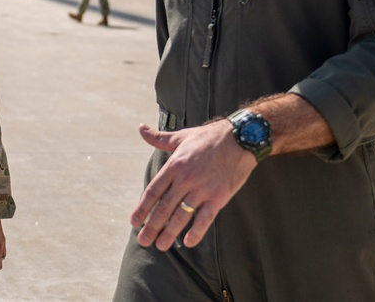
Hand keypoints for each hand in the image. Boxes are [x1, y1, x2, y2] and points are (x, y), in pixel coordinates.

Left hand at [130, 121, 256, 249]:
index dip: (142, 208)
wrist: (239, 138)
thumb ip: (159, 138)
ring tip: (161, 246)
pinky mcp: (219, 196)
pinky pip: (205, 218)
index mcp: (174, 165)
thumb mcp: (181, 136)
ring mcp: (202, 189)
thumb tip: (140, 129)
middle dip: (152, 226)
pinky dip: (196, 232)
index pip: (153, 191)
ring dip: (170, 233)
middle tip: (143, 241)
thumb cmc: (208, 137)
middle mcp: (185, 179)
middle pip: (164, 207)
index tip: (134, 221)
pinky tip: (188, 243)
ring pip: (181, 216)